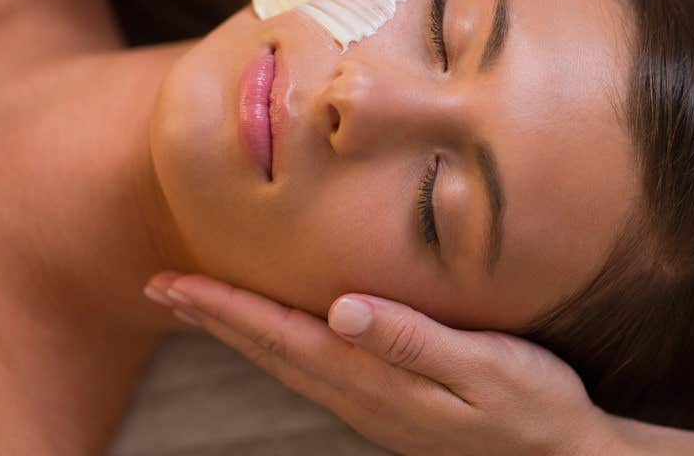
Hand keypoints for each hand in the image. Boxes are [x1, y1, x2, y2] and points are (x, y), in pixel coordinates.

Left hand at [144, 272, 621, 455]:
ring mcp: (373, 408)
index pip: (286, 338)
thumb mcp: (482, 365)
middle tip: (163, 288)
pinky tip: (276, 336)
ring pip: (287, 364)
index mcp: (377, 382)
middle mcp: (362, 398)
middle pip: (272, 353)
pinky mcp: (388, 406)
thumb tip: (343, 308)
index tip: (179, 285)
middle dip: (215, 319)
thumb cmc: (530, 402)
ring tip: (202, 309)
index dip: (230, 310)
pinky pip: (313, 372)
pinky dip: (277, 346)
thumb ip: (412, 339)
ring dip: (239, 333)